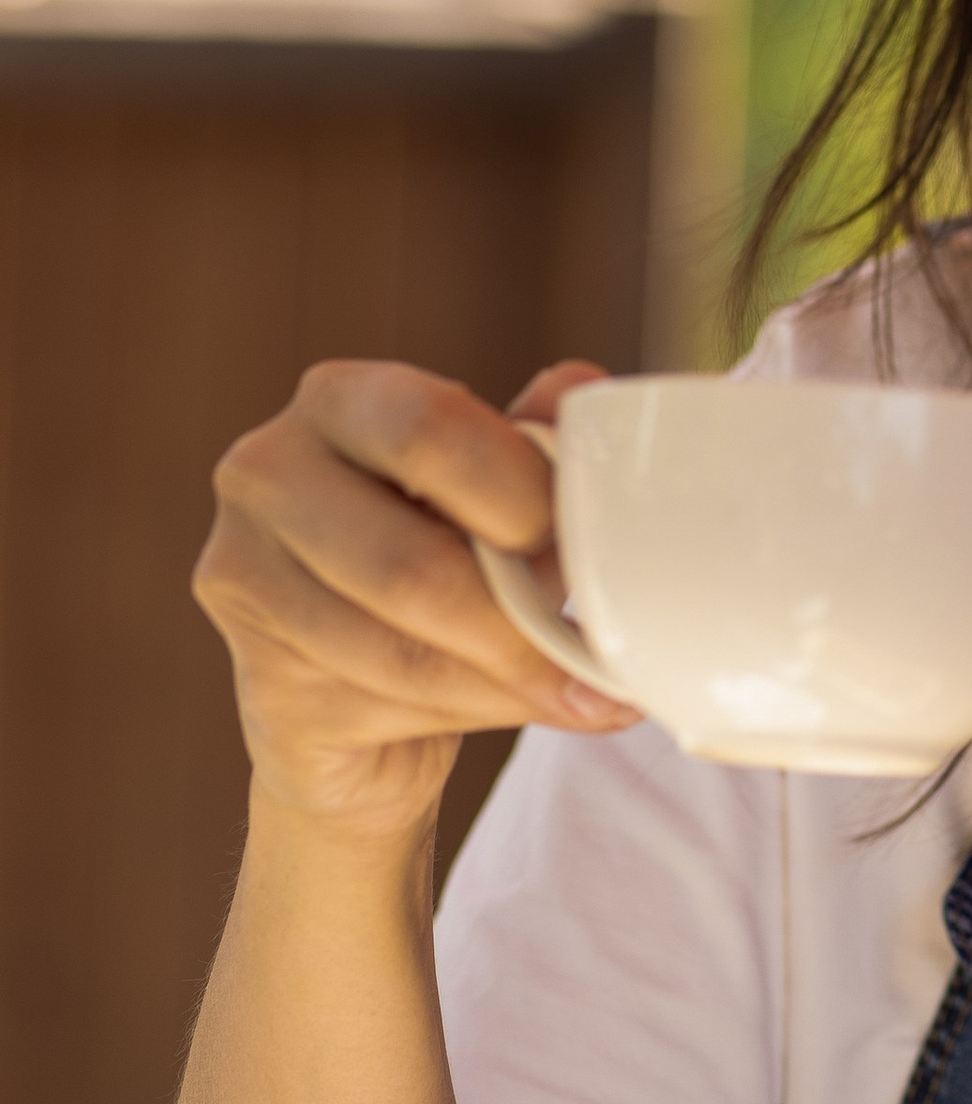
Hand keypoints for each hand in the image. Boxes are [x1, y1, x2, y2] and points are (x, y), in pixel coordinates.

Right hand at [195, 356, 641, 845]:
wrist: (358, 697)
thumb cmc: (439, 561)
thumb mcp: (492, 494)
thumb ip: (533, 446)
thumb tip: (586, 389)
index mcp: (337, 400)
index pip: (430, 429)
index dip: (523, 492)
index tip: (584, 543)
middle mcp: (267, 474)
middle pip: (412, 565)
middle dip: (518, 622)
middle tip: (596, 651)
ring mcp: (244, 578)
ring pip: (405, 651)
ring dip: (511, 682)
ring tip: (580, 689)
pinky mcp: (261, 682)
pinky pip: (388, 706)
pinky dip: (481, 714)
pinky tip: (530, 707)